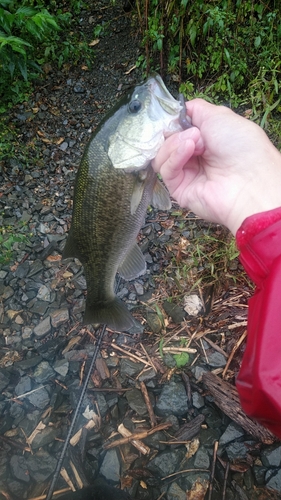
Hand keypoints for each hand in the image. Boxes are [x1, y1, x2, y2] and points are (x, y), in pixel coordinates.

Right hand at [152, 99, 280, 233]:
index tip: (175, 117)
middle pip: (166, 141)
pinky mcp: (179, 190)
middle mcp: (195, 158)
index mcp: (205, 141)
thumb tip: (179, 110)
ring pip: (162, 155)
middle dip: (177, 133)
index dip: (173, 122)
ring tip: (195, 142)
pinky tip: (189, 149)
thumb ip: (195, 109)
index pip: (176, 130)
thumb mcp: (219, 116)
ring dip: (175, 143)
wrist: (249, 179)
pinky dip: (174, 156)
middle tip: (195, 134)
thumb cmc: (241, 145)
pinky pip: (166, 170)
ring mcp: (186, 175)